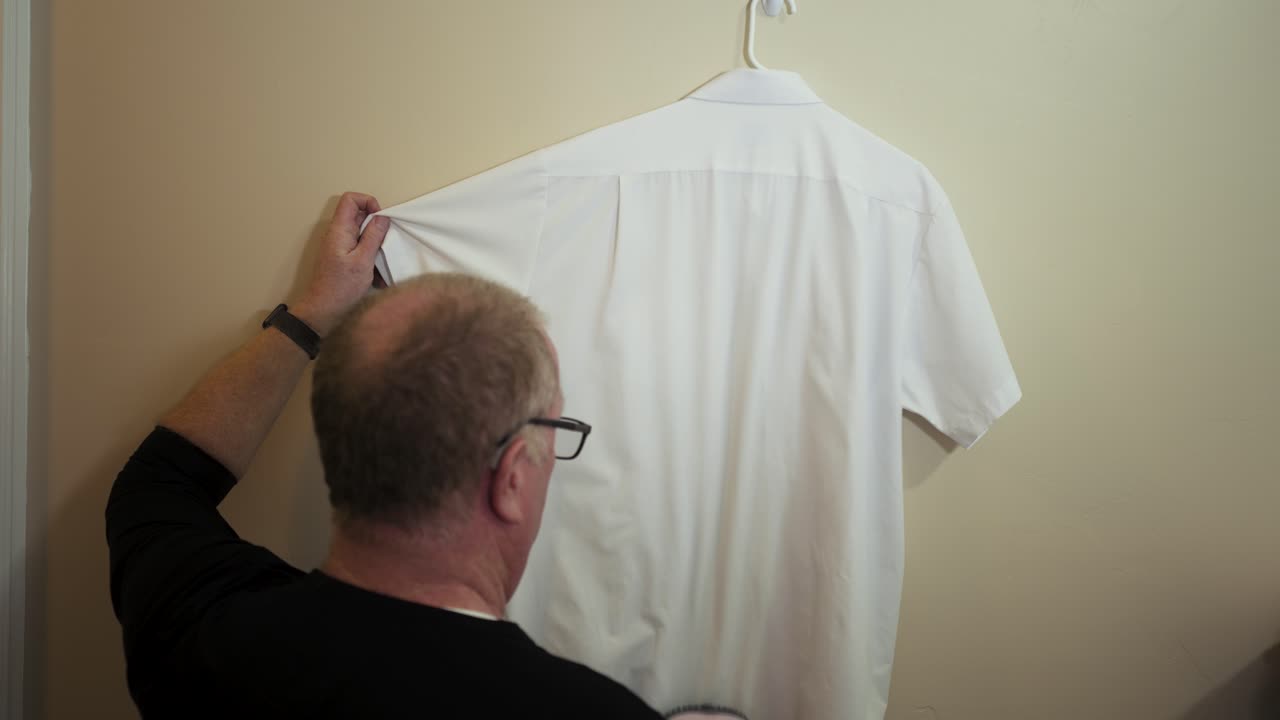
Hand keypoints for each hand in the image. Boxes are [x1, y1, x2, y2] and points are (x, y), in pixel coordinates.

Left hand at [293, 192, 390, 335]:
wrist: (323, 311)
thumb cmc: (340, 288)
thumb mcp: (363, 261)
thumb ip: (373, 236)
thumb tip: (382, 217)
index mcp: (339, 230)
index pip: (351, 199)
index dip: (368, 202)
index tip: (381, 219)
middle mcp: (337, 235)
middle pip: (359, 217)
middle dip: (376, 228)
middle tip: (385, 245)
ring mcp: (339, 247)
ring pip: (362, 235)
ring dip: (375, 248)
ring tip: (381, 266)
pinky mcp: (342, 259)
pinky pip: (360, 251)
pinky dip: (370, 260)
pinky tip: (376, 278)